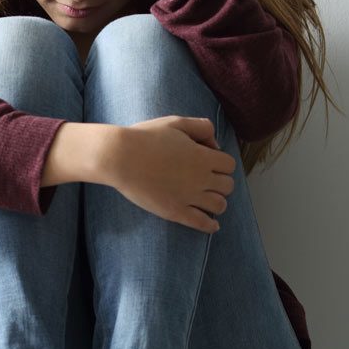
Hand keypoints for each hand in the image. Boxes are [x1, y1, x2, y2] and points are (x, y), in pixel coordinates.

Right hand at [109, 116, 235, 232]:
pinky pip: (202, 223)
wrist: (119, 157)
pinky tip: (212, 224)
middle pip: (227, 186)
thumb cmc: (145, 137)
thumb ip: (201, 127)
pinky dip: (211, 225)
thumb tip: (215, 145)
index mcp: (202, 156)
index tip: (209, 163)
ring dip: (217, 202)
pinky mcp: (175, 211)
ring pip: (219, 205)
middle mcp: (200, 178)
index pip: (229, 165)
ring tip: (207, 200)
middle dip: (221, 182)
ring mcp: (188, 197)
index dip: (221, 163)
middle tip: (208, 181)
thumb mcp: (176, 122)